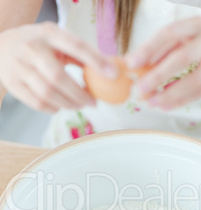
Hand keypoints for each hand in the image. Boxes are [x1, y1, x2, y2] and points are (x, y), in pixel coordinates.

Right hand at [0, 22, 117, 112]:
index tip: (113, 74)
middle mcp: (31, 48)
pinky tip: (61, 106)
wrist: (1, 47)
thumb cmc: (38, 45)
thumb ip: (80, 53)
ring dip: (68, 104)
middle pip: (58, 77)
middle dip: (79, 94)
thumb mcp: (57, 39)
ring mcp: (19, 67)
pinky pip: (37, 103)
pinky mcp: (13, 84)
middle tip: (93, 103)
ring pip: (47, 93)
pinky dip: (53, 109)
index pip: (75, 45)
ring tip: (78, 105)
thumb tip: (109, 70)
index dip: (95, 61)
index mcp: (48, 33)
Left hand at [126, 16, 200, 108]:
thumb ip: (169, 45)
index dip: (150, 48)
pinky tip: (166, 106)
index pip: (171, 33)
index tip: (131, 63)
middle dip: (159, 75)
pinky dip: (182, 100)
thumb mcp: (193, 31)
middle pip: (183, 58)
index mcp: (199, 24)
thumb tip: (138, 62)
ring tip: (151, 102)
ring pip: (194, 81)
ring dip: (170, 94)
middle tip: (139, 89)